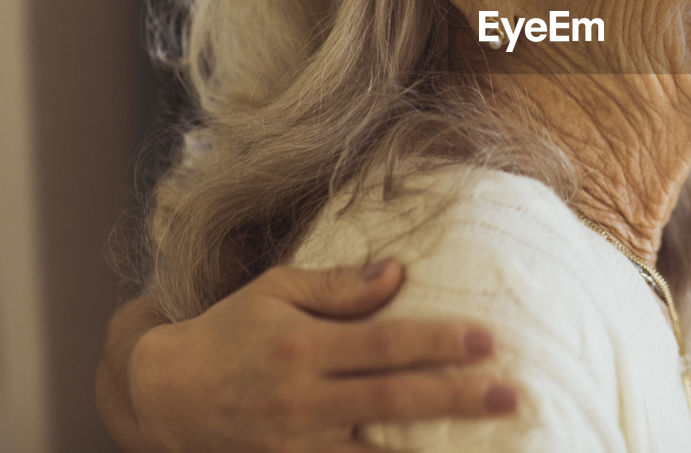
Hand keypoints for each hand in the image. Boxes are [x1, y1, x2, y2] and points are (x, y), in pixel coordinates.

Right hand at [118, 261, 517, 451]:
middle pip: (393, 400)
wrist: (164, 396)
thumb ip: (339, 287)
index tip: (487, 339)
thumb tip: (398, 272)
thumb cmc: (231, 330)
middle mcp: (303, 401)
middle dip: (456, 398)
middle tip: (510, 395)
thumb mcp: (276, 292)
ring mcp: (297, 445)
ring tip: (488, 445)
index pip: (385, 345)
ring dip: (432, 450)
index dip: (438, 343)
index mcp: (302, 348)